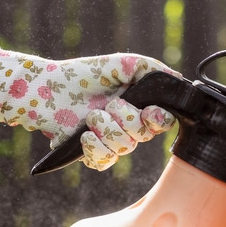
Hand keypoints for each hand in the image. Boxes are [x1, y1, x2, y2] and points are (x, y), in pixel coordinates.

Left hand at [0, 48, 177, 169]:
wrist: (48, 86)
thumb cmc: (85, 75)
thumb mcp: (122, 64)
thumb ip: (150, 68)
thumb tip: (177, 79)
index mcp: (140, 108)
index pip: (163, 122)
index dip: (158, 120)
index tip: (149, 112)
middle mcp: (129, 128)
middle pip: (143, 136)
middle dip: (125, 118)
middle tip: (108, 104)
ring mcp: (111, 142)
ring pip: (124, 148)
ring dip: (106, 129)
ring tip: (90, 116)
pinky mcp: (92, 153)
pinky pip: (104, 162)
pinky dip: (95, 148)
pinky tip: (85, 136)